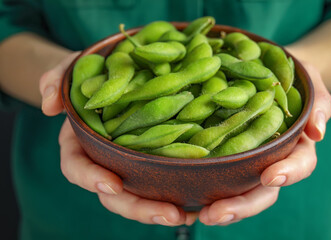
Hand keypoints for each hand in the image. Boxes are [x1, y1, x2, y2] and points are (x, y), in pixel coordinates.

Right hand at [40, 53, 186, 225]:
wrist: (110, 80)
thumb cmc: (90, 78)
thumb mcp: (72, 72)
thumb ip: (56, 80)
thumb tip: (49, 106)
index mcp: (80, 146)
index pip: (77, 169)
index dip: (92, 179)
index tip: (114, 185)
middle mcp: (103, 162)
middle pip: (114, 196)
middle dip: (138, 208)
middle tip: (169, 214)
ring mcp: (126, 165)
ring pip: (138, 197)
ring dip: (160, 210)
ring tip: (187, 215)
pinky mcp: (148, 163)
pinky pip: (158, 184)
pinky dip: (175, 197)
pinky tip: (196, 205)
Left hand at [197, 63, 330, 225]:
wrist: (269, 74)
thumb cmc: (292, 79)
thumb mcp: (309, 83)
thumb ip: (318, 104)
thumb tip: (317, 131)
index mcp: (295, 145)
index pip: (298, 164)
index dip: (287, 173)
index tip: (269, 176)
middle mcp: (272, 160)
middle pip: (263, 191)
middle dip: (243, 205)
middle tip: (217, 213)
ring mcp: (248, 162)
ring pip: (240, 192)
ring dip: (223, 207)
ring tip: (202, 215)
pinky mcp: (226, 158)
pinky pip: (219, 179)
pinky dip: (206, 192)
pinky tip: (188, 201)